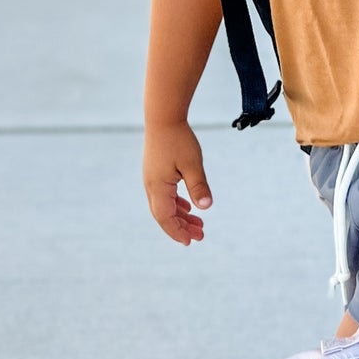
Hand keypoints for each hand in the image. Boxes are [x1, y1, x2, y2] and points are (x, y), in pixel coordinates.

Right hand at [143, 122, 211, 245]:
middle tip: (200, 236)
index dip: (177, 231)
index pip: (165, 217)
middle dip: (181, 227)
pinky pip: (165, 195)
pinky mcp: (156, 172)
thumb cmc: (179, 139)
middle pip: (164, 215)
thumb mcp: (193, 164)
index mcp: (158, 187)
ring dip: (180, 217)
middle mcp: (151, 186)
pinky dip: (177, 205)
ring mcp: (152, 179)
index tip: (191, 241)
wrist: (163, 117)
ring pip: (165, 205)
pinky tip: (188, 208)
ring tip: (198, 225)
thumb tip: (206, 206)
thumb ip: (198, 186)